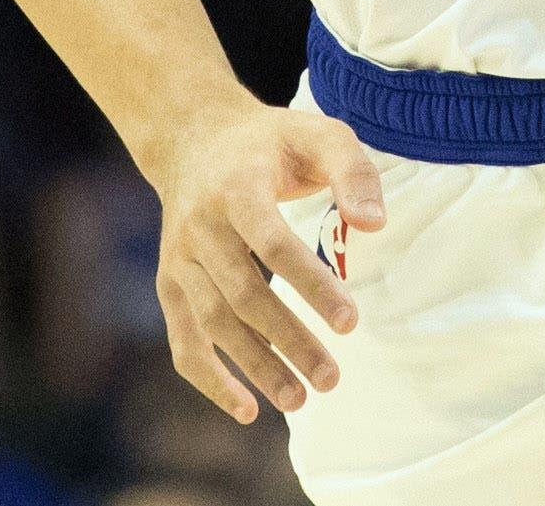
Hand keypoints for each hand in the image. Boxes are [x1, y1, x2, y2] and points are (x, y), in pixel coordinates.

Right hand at [151, 99, 385, 422]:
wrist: (193, 137)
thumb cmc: (270, 142)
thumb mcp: (319, 134)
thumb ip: (353, 172)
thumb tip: (374, 227)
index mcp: (236, 186)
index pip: (273, 243)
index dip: (310, 285)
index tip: (350, 321)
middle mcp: (199, 226)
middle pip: (242, 294)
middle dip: (288, 340)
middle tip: (332, 378)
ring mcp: (179, 258)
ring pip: (214, 322)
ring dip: (255, 366)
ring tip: (300, 400)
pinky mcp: (170, 282)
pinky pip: (183, 339)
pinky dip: (210, 378)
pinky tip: (247, 410)